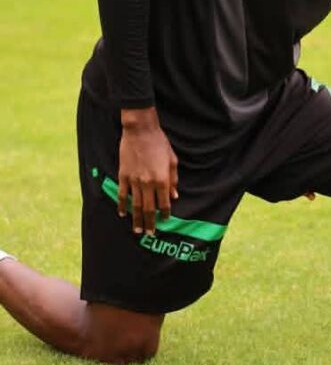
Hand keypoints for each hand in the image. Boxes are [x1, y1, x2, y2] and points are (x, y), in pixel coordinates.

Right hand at [118, 106, 178, 234]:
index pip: (164, 203)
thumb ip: (173, 179)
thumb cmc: (159, 143)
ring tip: (137, 230)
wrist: (140, 131)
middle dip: (150, 222)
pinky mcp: (123, 176)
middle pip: (148, 208)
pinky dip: (122, 205)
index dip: (165, 214)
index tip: (165, 220)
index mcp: (162, 179)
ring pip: (135, 205)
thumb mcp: (172, 159)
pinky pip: (123, 195)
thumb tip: (174, 195)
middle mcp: (148, 183)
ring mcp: (134, 181)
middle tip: (150, 233)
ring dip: (136, 219)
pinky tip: (122, 214)